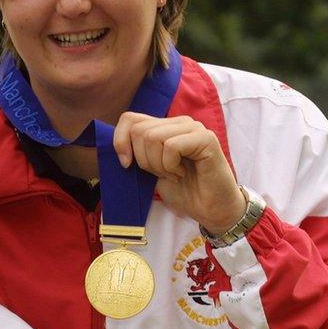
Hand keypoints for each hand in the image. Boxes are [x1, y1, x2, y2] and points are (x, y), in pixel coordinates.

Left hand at [113, 113, 243, 234]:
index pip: (129, 119)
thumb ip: (136, 152)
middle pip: (139, 130)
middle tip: (163, 173)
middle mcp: (179, 122)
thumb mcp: (150, 169)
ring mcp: (194, 127)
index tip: (126, 164)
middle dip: (144, 160)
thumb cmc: (183, 191)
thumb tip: (117, 145)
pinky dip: (171, 166)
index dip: (120, 141)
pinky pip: (171, 146)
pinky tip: (183, 173)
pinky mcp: (206, 138)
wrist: (210, 210)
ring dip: (158, 164)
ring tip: (175, 174)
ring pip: (153, 137)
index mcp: (165, 126)